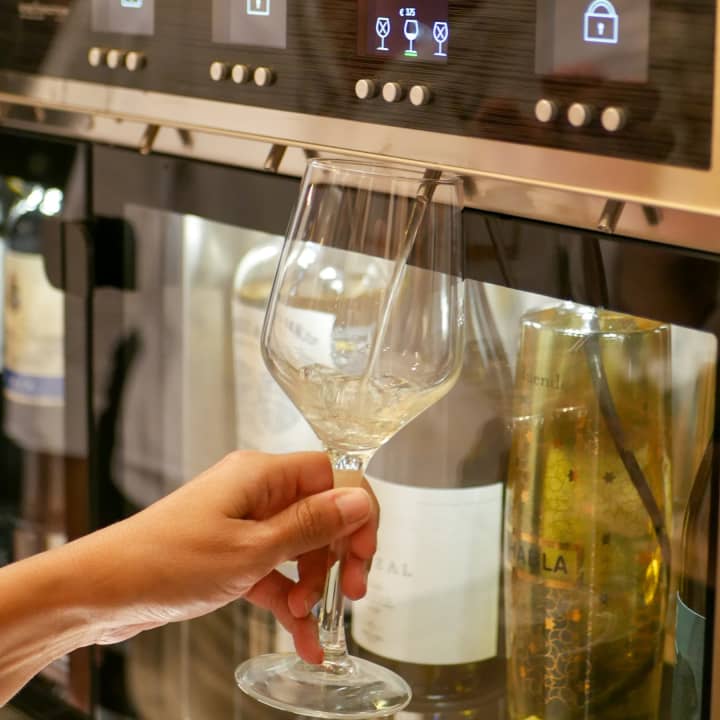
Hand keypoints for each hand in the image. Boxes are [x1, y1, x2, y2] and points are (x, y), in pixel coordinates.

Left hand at [75, 451, 377, 662]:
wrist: (100, 592)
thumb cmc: (166, 562)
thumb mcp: (252, 550)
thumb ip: (311, 525)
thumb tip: (359, 501)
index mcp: (262, 475)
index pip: (332, 476)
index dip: (356, 512)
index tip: (363, 554)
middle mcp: (255, 491)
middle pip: (320, 512)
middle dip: (338, 554)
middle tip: (349, 592)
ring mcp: (242, 522)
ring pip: (299, 546)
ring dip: (312, 584)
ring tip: (308, 622)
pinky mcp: (230, 551)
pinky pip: (274, 569)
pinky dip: (287, 598)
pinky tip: (300, 635)